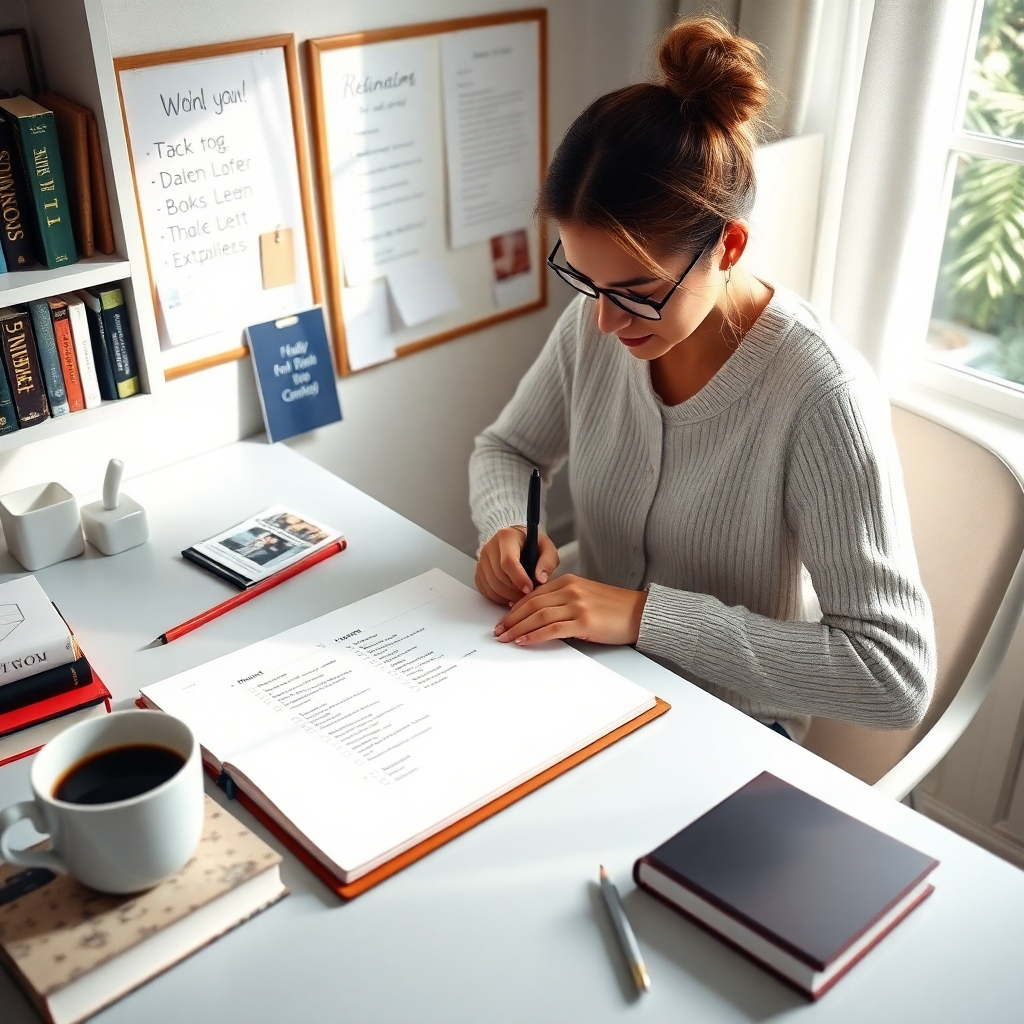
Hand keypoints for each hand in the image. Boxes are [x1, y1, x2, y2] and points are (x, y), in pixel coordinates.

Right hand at [475, 526, 559, 604]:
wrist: (514, 540)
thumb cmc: (531, 544)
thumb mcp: (546, 548)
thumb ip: (547, 562)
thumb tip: (541, 579)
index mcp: (507, 537)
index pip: (508, 561)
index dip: (519, 578)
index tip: (529, 589)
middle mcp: (490, 547)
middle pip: (500, 576)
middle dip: (516, 590)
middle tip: (529, 596)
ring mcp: (482, 560)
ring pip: (492, 585)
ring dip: (508, 596)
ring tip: (521, 595)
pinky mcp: (479, 571)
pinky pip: (487, 590)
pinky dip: (499, 597)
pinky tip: (510, 594)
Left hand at [493, 574, 647, 645]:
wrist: (639, 614)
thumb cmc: (613, 608)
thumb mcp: (584, 597)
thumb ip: (562, 601)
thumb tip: (537, 616)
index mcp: (568, 582)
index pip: (533, 595)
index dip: (515, 608)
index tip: (503, 619)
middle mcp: (570, 590)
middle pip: (531, 604)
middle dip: (511, 619)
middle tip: (498, 631)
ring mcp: (577, 605)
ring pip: (538, 616)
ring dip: (518, 628)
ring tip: (506, 638)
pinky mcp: (584, 621)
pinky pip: (552, 629)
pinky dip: (535, 635)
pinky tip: (524, 641)